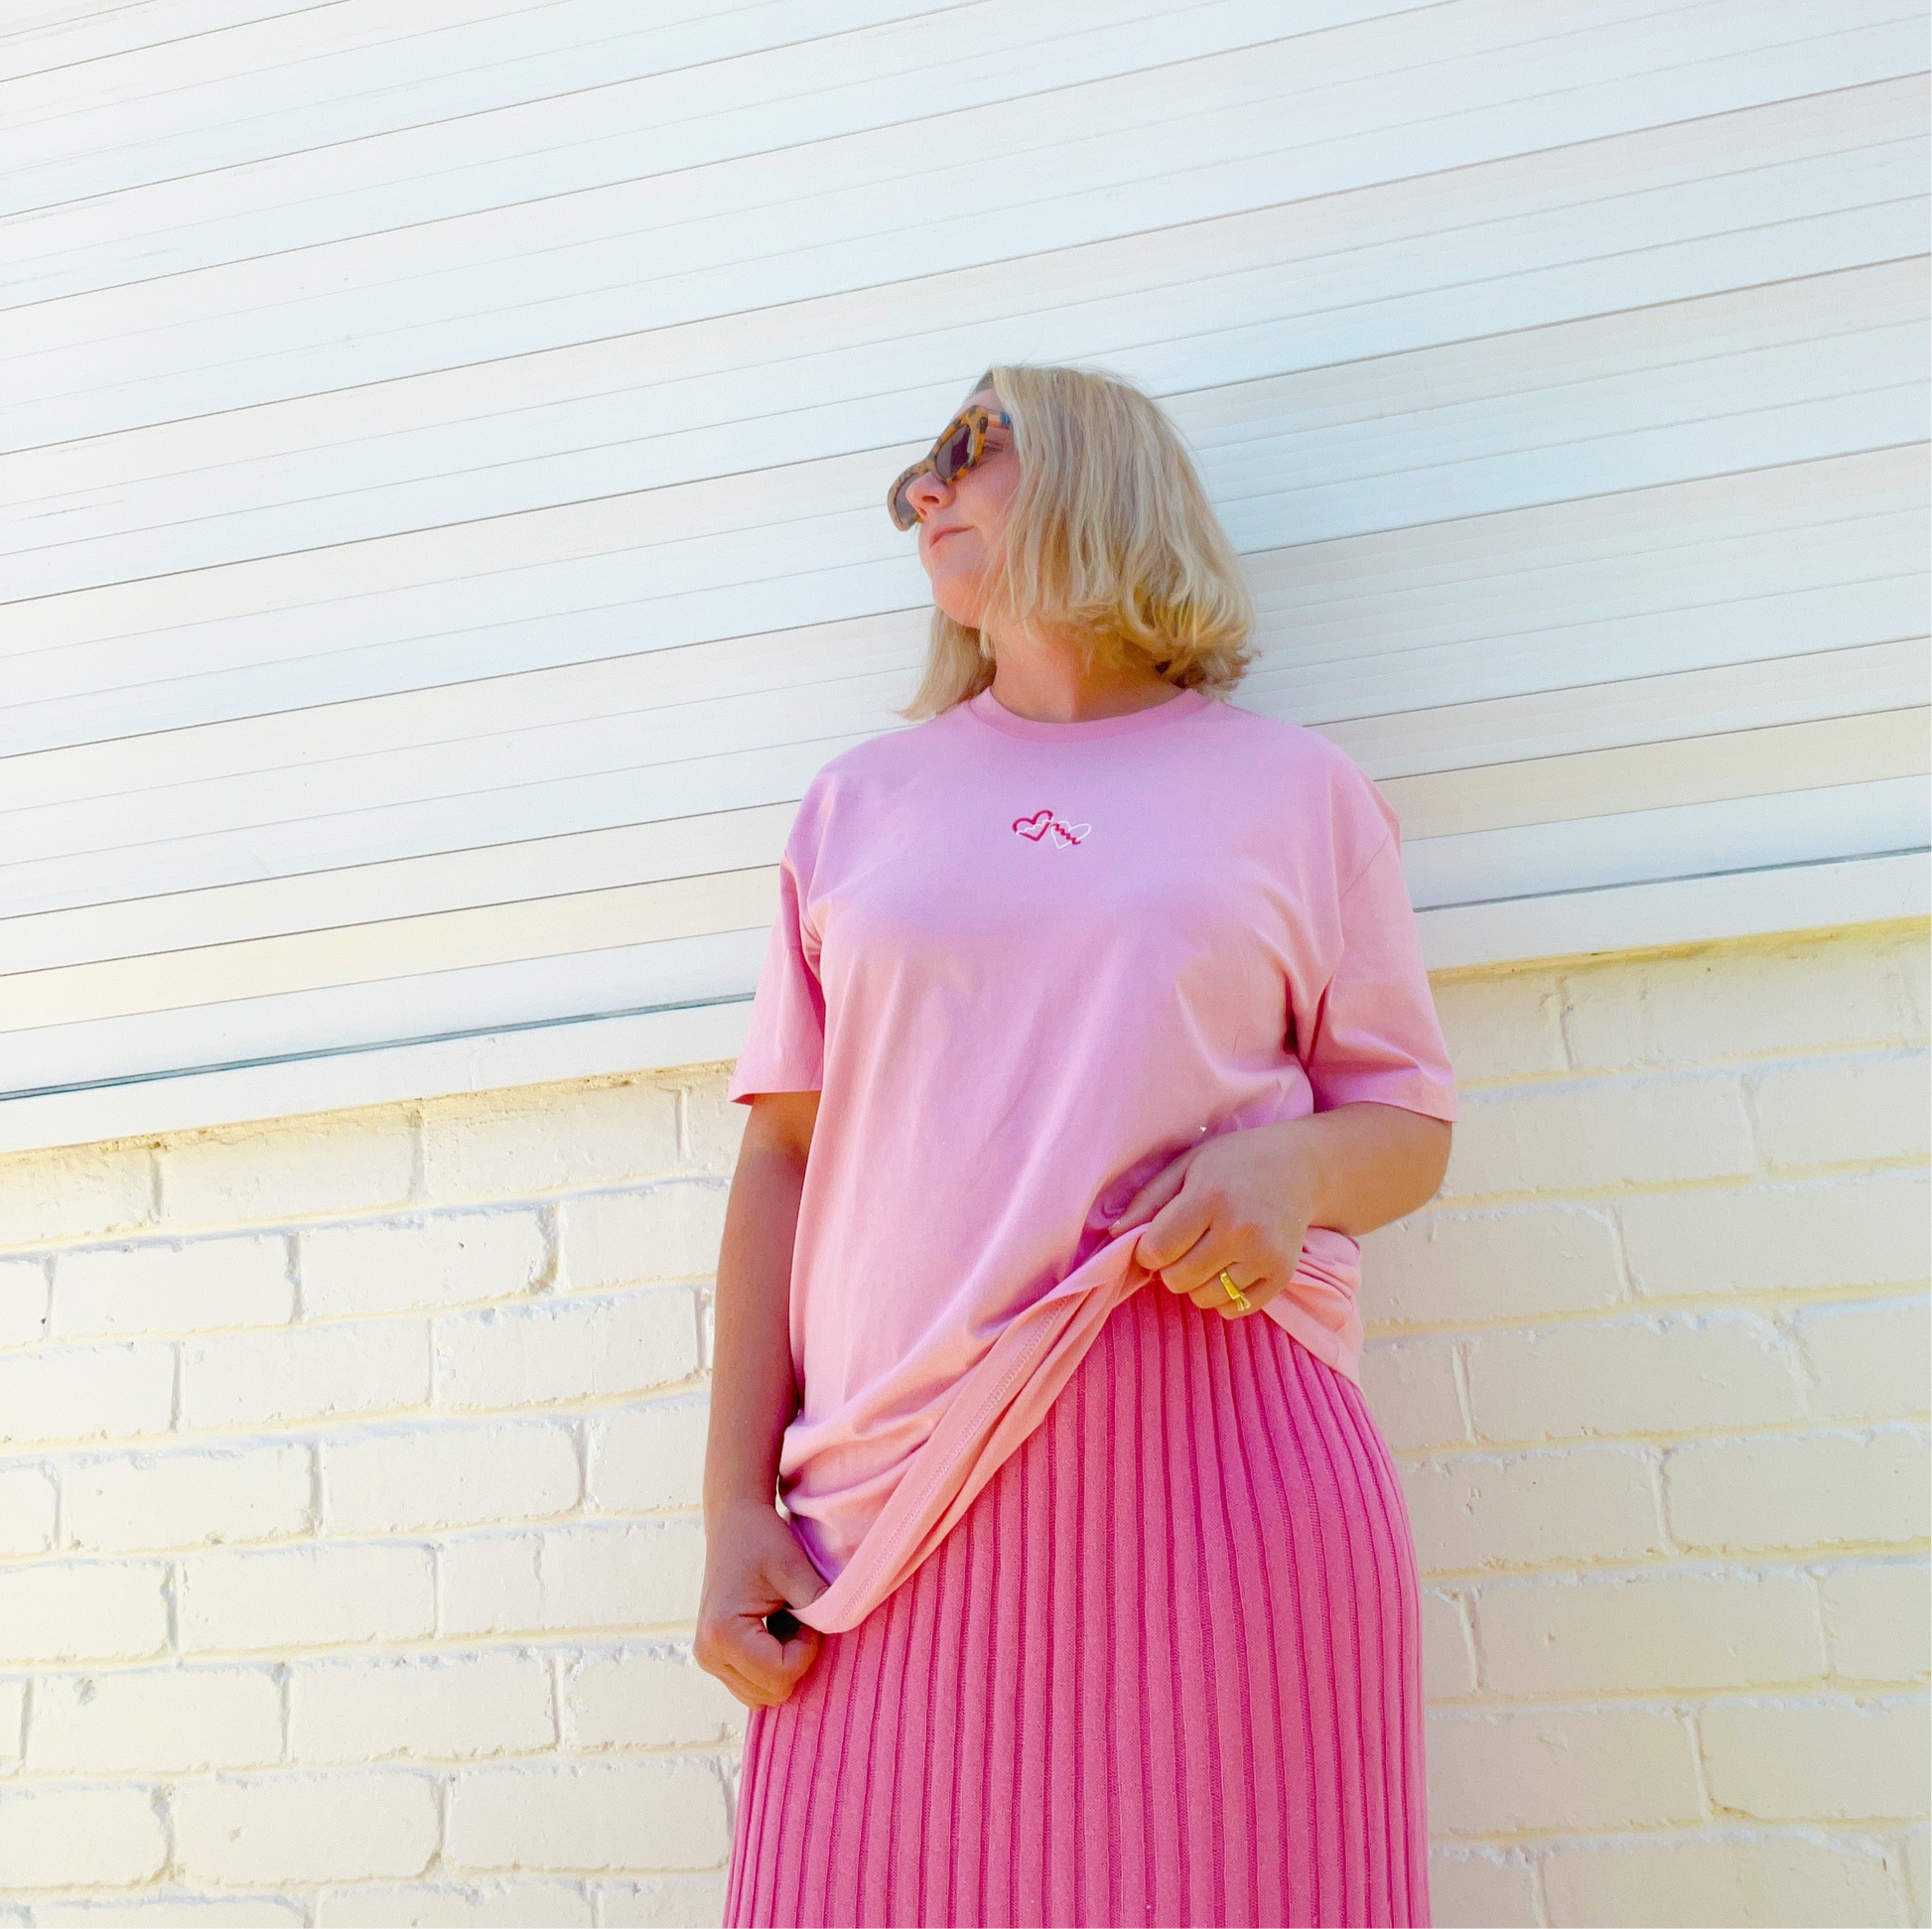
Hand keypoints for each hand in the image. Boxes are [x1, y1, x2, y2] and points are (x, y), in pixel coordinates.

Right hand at [695, 1498, 830, 1706]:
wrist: (734, 1520)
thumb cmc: (763, 1538)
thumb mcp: (794, 1568)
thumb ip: (818, 1603)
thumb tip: (841, 1629)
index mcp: (723, 1634)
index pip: (781, 1675)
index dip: (807, 1649)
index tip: (807, 1612)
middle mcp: (708, 1654)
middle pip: (771, 1692)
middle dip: (795, 1659)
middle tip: (798, 1617)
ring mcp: (707, 1658)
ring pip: (761, 1695)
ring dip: (783, 1665)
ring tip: (784, 1623)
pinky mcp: (713, 1656)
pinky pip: (750, 1684)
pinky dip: (769, 1666)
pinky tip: (773, 1631)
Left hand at [1106, 1119, 1314, 1319]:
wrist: (1300, 1167)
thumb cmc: (1234, 1162)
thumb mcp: (1187, 1166)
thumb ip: (1148, 1200)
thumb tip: (1113, 1236)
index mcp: (1209, 1197)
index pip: (1157, 1250)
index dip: (1147, 1250)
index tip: (1157, 1239)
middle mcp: (1239, 1229)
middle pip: (1178, 1279)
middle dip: (1170, 1268)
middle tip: (1183, 1246)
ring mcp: (1264, 1255)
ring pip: (1204, 1298)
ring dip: (1196, 1283)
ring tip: (1207, 1255)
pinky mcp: (1282, 1274)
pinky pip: (1236, 1309)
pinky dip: (1224, 1297)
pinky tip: (1228, 1268)